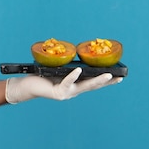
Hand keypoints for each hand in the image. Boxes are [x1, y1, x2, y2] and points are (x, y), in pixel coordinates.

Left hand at [4, 67, 121, 103]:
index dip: (107, 81)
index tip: (120, 77)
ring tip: (108, 75)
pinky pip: (67, 82)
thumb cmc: (43, 76)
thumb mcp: (60, 70)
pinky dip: (73, 76)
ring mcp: (67, 93)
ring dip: (97, 81)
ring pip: (84, 86)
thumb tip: (79, 55)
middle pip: (93, 86)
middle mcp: (73, 91)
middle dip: (107, 82)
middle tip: (120, 78)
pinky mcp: (58, 92)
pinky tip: (79, 70)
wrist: (28, 85)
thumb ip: (69, 66)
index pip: (93, 83)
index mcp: (75, 85)